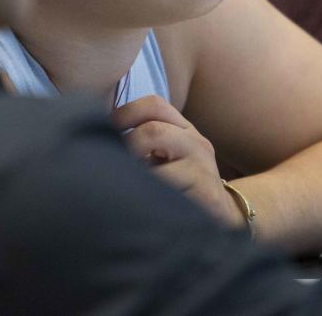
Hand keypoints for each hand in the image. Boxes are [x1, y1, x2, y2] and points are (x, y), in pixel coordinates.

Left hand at [111, 95, 244, 228]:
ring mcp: (203, 170)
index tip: (105, 130)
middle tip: (113, 167)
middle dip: (126, 148)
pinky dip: (146, 202)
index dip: (124, 113)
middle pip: (153, 131)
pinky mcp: (206, 197)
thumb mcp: (166, 156)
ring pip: (157, 169)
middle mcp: (197, 144)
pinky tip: (141, 209)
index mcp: (184, 129)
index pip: (154, 105)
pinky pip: (166, 197)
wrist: (223, 216)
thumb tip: (98, 137)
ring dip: (134, 180)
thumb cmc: (183, 184)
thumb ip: (143, 142)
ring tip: (126, 190)